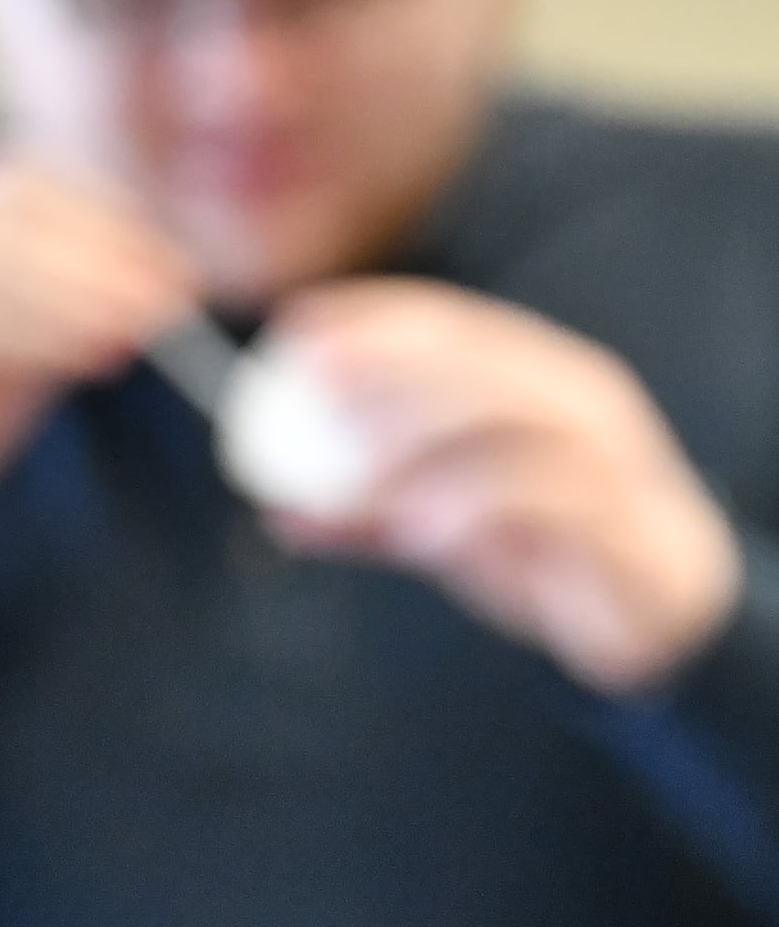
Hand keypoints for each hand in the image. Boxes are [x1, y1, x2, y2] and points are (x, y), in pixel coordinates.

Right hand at [0, 145, 200, 616]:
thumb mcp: (5, 344)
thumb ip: (57, 302)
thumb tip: (158, 276)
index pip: (11, 178)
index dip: (98, 210)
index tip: (166, 259)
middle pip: (5, 201)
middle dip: (101, 242)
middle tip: (172, 292)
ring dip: (85, 286)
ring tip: (148, 325)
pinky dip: (48, 330)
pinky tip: (96, 356)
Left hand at [261, 280, 741, 695]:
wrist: (653, 609)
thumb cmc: (537, 542)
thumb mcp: (438, 523)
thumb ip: (366, 516)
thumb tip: (273, 514)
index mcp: (532, 377)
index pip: (449, 324)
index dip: (372, 316)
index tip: (294, 324)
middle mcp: (577, 402)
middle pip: (480, 360)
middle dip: (391, 360)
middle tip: (311, 381)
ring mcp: (611, 456)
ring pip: (515, 424)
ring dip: (426, 445)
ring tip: (361, 487)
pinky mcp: (627, 521)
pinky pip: (553, 501)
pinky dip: (480, 507)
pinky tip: (422, 530)